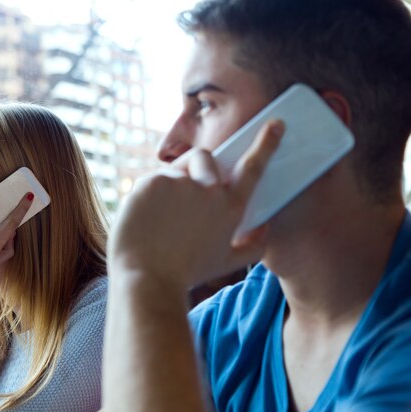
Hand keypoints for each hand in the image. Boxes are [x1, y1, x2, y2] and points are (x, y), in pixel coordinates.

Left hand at [107, 120, 283, 291]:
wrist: (147, 279)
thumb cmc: (186, 273)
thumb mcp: (226, 263)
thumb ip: (254, 246)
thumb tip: (266, 228)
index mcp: (230, 208)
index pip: (252, 167)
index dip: (266, 144)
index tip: (275, 124)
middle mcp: (208, 191)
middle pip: (206, 158)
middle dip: (196, 167)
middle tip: (182, 196)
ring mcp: (179, 183)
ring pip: (175, 170)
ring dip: (170, 186)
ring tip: (160, 218)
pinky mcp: (152, 181)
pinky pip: (152, 179)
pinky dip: (148, 195)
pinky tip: (145, 218)